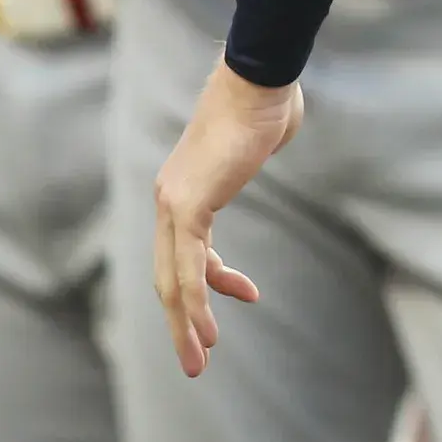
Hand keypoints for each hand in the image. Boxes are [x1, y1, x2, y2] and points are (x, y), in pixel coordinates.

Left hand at [152, 60, 301, 378]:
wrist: (259, 80)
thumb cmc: (267, 100)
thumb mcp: (261, 138)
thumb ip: (258, 147)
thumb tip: (273, 128)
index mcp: (183, 188)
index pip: (186, 251)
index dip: (211, 281)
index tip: (248, 292)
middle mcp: (169, 199)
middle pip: (167, 275)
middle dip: (183, 321)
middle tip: (196, 358)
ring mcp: (173, 202)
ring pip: (172, 281)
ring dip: (186, 326)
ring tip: (199, 362)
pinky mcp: (187, 205)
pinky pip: (187, 269)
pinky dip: (197, 303)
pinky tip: (208, 330)